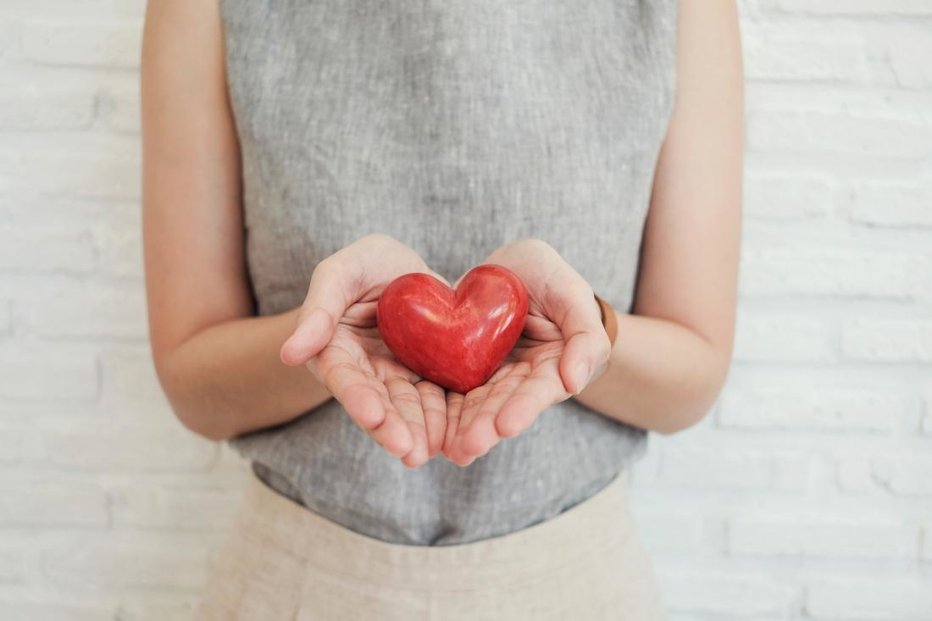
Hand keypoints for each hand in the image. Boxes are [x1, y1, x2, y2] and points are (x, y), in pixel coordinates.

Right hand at [280, 234, 448, 468]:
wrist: (407, 270)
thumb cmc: (366, 264)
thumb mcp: (341, 272)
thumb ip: (319, 309)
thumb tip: (289, 354)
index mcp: (336, 350)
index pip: (344, 378)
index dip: (358, 398)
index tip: (373, 416)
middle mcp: (367, 372)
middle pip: (378, 403)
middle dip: (393, 428)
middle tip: (409, 451)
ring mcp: (400, 377)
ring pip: (410, 408)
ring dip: (420, 432)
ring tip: (431, 452)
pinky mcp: (430, 376)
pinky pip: (440, 399)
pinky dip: (447, 418)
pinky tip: (458, 437)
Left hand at [442, 239, 611, 465]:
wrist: (509, 270)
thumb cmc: (549, 278)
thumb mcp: (571, 293)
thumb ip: (585, 335)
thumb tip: (575, 382)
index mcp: (552, 366)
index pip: (539, 390)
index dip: (524, 407)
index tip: (506, 425)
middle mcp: (520, 380)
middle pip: (503, 406)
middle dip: (486, 427)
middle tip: (468, 447)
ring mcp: (489, 377)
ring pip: (475, 405)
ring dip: (462, 429)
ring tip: (450, 450)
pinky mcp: (461, 370)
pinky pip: (450, 391)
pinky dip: (441, 411)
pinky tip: (430, 431)